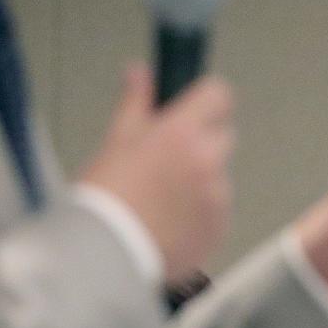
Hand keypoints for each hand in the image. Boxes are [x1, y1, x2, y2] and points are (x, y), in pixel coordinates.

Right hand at [80, 64, 233, 281]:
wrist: (105, 255)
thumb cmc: (105, 199)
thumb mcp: (116, 140)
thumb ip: (136, 102)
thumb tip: (139, 72)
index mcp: (183, 133)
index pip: (219, 95)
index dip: (205, 100)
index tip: (193, 108)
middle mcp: (208, 161)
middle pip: (223, 135)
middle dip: (202, 141)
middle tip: (169, 158)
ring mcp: (217, 197)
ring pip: (219, 176)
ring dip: (201, 180)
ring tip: (162, 199)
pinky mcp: (219, 228)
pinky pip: (217, 210)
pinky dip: (200, 213)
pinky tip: (169, 221)